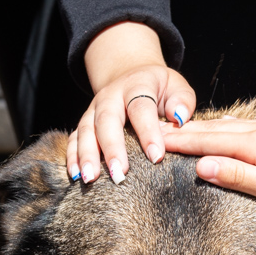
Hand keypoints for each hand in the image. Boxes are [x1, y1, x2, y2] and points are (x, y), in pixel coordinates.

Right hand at [72, 21, 195, 182]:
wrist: (132, 76)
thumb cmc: (160, 88)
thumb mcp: (176, 86)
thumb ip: (182, 100)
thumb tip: (180, 117)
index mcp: (136, 85)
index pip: (141, 108)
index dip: (148, 132)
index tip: (156, 157)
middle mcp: (110, 96)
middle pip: (107, 120)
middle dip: (112, 148)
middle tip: (119, 174)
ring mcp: (93, 109)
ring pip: (85, 130)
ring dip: (87, 155)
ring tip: (91, 178)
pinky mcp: (84, 123)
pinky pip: (73, 139)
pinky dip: (73, 157)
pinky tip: (76, 176)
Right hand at [161, 117, 255, 213]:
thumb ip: (237, 175)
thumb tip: (202, 166)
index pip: (208, 142)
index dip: (180, 142)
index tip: (156, 141)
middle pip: (216, 130)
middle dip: (186, 131)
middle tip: (159, 131)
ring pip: (231, 125)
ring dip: (205, 127)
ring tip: (184, 128)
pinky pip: (247, 125)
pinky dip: (227, 126)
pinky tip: (225, 126)